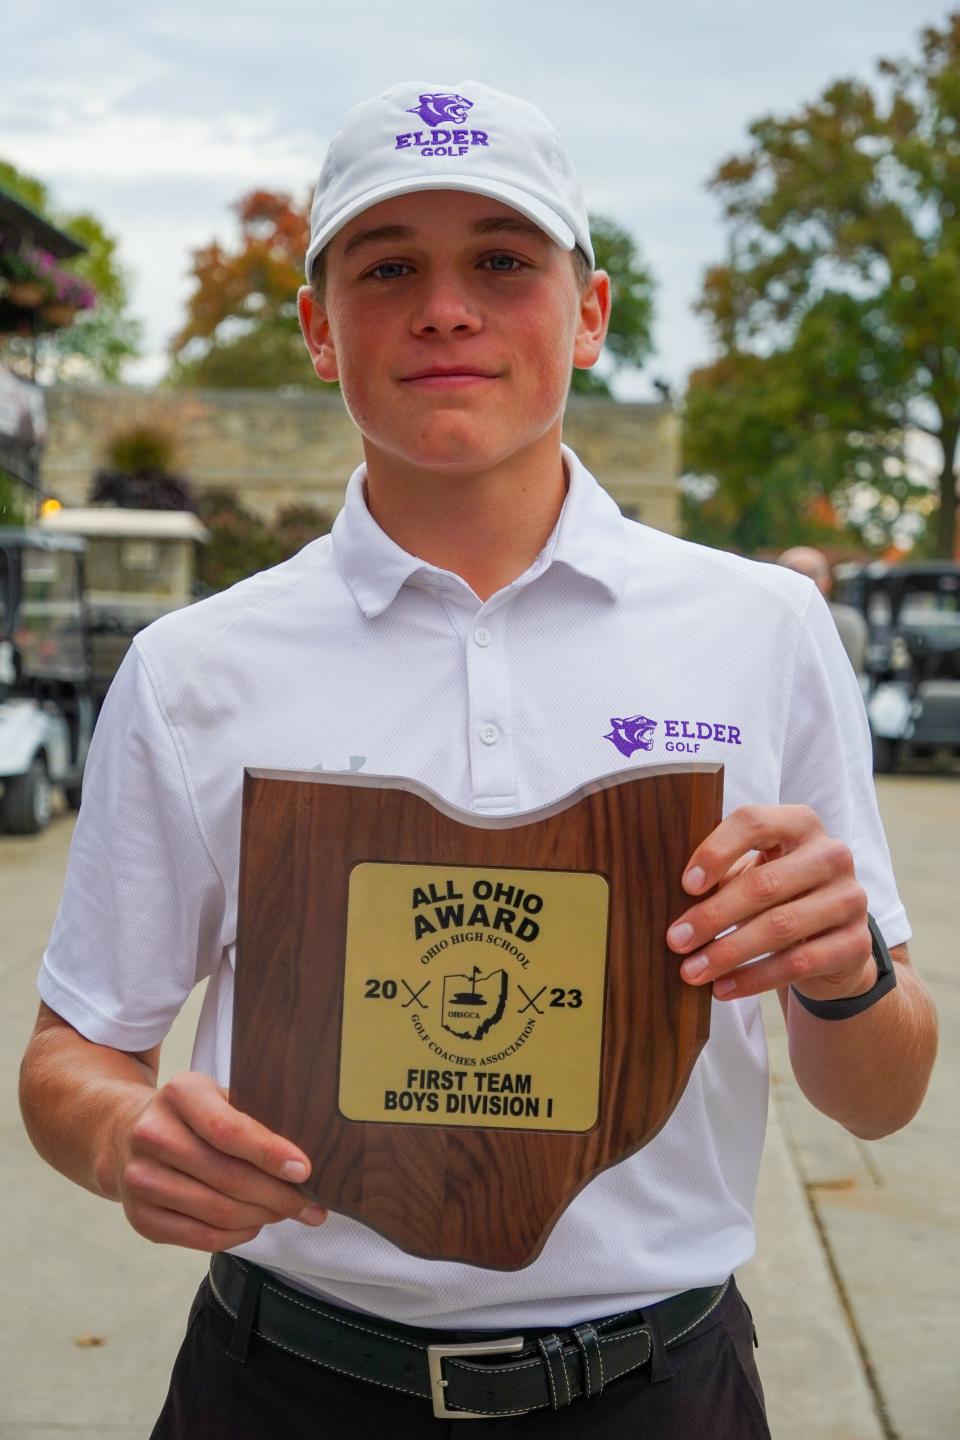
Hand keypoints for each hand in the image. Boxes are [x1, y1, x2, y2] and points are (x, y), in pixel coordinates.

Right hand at [100, 1071, 326, 1251]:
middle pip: (228, 1178)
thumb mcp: (216, 1096)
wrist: (125, 1134)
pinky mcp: (140, 1218)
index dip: (270, 1154)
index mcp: (179, 1094)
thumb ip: (253, 1117)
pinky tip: (255, 1224)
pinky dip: (238, 1235)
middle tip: (311, 1205)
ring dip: (263, 1218)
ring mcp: (140, 1180)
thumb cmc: (191, 1116)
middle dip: (278, 1196)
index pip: (229, 1130)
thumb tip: (303, 1160)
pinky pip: (202, 1238)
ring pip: (218, 1212)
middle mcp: (152, 1135)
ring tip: (288, 1213)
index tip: (304, 1170)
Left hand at [666, 804, 875, 1002]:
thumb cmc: (777, 895)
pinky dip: (754, 978)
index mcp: (800, 823)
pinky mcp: (857, 944)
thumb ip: (721, 873)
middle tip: (675, 939)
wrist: (831, 941)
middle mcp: (831, 855)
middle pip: (764, 883)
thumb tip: (669, 895)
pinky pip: (798, 963)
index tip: (686, 884)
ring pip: (780, 926)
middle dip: (713, 915)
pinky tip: (723, 987)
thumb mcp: (753, 872)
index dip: (717, 851)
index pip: (754, 822)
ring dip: (728, 952)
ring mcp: (850, 899)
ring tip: (691, 971)